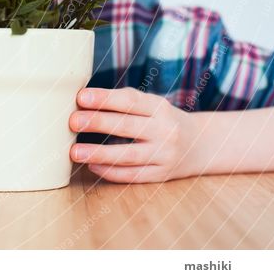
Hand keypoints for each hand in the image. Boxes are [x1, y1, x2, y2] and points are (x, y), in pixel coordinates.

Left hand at [69, 87, 200, 182]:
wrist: (201, 145)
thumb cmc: (162, 120)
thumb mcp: (152, 105)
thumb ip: (124, 101)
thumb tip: (83, 100)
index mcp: (159, 107)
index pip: (130, 101)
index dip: (105, 98)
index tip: (81, 97)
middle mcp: (164, 130)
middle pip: (127, 126)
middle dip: (98, 122)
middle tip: (72, 121)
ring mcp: (164, 154)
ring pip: (128, 155)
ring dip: (99, 153)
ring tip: (74, 152)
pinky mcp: (161, 175)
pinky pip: (133, 175)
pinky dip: (111, 172)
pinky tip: (92, 166)